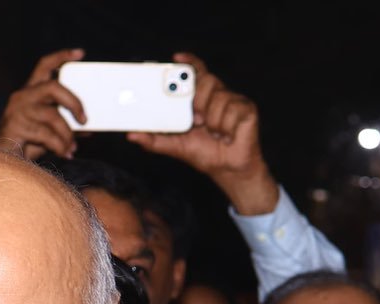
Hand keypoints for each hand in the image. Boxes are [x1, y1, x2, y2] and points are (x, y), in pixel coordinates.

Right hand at [0, 48, 85, 160]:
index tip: (80, 53)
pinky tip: (65, 154)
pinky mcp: (14, 126)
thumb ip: (66, 126)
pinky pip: (46, 134)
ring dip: (67, 133)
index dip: (62, 57)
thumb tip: (90, 128)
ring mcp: (17, 110)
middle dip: (73, 102)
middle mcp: (22, 97)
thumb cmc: (26, 147)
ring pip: (52, 114)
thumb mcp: (50, 133)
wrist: (2, 164)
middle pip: (53, 86)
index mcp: (30, 93)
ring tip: (71, 148)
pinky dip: (60, 146)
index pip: (44, 66)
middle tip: (84, 119)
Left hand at [127, 54, 276, 214]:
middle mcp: (218, 95)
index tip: (177, 58)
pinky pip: (232, 111)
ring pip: (220, 97)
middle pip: (207, 80)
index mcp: (201, 99)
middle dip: (200, 101)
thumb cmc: (204, 153)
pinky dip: (226, 128)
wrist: (228, 170)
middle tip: (198, 121)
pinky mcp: (248, 109)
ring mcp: (234, 100)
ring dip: (213, 122)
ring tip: (215, 134)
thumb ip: (154, 140)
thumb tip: (131, 135)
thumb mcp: (175, 147)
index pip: (196, 72)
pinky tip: (228, 136)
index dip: (189, 61)